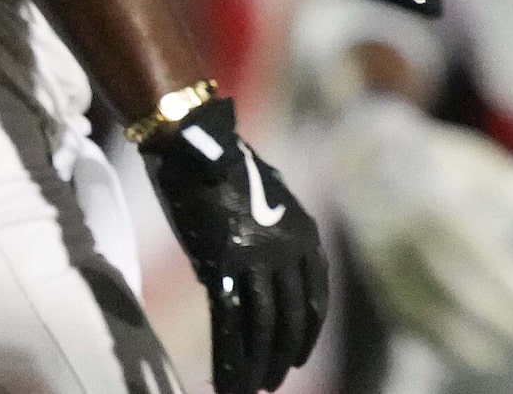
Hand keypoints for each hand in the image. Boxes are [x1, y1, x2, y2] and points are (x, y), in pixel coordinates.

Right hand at [138, 98, 326, 393]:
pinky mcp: (222, 264)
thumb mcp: (268, 201)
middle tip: (271, 384)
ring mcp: (256, 257)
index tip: (298, 356)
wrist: (196, 144)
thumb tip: (262, 273)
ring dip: (257, 365)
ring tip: (251, 391)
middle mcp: (288, 247)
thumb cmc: (226, 169)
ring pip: (263, 327)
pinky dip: (229, 360)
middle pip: (291, 317)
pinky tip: (226, 383)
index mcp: (304, 232)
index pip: (315, 295)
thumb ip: (272, 238)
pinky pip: (229, 325)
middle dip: (282, 355)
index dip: (307, 330)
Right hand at [329, 95, 512, 374]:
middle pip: (451, 286)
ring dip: (456, 340)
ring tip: (494, 360)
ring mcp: (383, 259)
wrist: (364, 153)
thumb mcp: (477, 160)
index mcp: (436, 203)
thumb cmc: (439, 157)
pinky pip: (397, 314)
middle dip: (490, 315)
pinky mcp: (372, 274)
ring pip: (421, 309)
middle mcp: (405, 235)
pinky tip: (451, 352)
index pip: (478, 251)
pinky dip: (424, 337)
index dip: (509, 279)